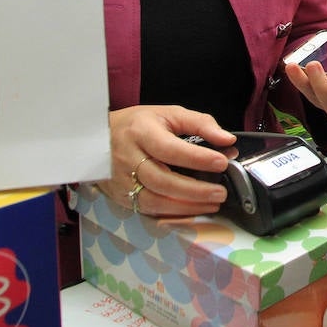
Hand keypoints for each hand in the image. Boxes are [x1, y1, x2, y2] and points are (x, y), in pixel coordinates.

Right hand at [102, 104, 235, 217]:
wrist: (99, 139)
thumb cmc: (137, 125)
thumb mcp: (168, 114)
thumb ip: (200, 123)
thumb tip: (227, 139)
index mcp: (141, 132)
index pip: (170, 149)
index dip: (197, 158)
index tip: (221, 162)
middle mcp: (128, 157)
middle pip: (162, 180)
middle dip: (195, 190)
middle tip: (220, 192)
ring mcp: (122, 180)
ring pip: (154, 200)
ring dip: (186, 206)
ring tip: (211, 203)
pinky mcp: (121, 196)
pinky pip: (148, 209)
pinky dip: (172, 213)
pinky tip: (191, 209)